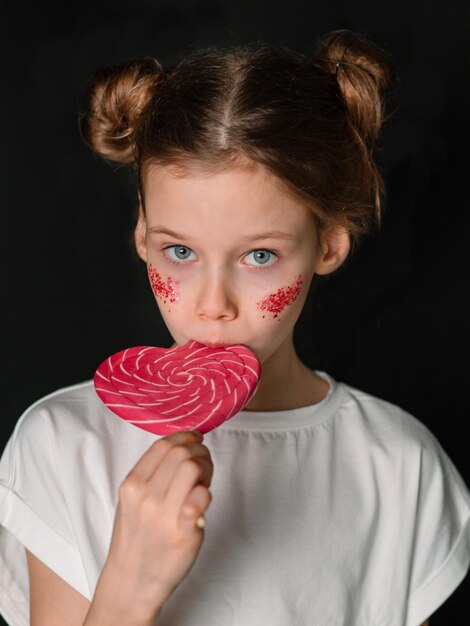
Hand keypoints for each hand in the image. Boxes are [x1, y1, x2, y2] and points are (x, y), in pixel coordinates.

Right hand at [93, 431, 212, 623]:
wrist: (132, 581)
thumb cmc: (137, 537)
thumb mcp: (132, 499)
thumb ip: (152, 473)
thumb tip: (184, 445)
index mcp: (132, 484)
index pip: (163, 444)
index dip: (186, 436)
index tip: (196, 439)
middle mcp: (146, 496)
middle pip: (182, 452)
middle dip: (200, 452)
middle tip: (204, 465)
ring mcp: (164, 514)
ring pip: (193, 467)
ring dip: (206, 469)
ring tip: (203, 483)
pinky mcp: (184, 532)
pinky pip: (202, 496)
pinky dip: (207, 492)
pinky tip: (202, 501)